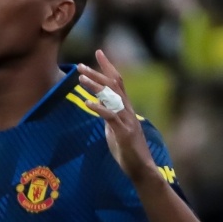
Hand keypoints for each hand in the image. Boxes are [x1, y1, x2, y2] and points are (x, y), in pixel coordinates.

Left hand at [77, 50, 157, 184]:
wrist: (141, 169)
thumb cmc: (127, 151)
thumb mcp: (115, 129)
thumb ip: (109, 116)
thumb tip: (99, 106)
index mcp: (126, 109)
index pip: (118, 82)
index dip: (108, 67)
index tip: (99, 52)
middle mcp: (128, 111)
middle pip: (114, 86)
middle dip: (97, 73)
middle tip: (81, 66)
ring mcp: (127, 121)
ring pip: (112, 98)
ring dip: (96, 86)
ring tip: (81, 78)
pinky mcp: (124, 132)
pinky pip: (110, 117)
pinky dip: (99, 108)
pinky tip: (87, 103)